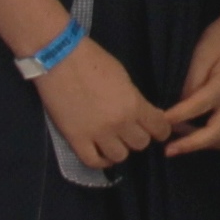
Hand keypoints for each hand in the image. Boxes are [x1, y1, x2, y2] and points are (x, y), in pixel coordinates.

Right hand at [33, 38, 174, 169]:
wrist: (59, 58)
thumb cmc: (93, 60)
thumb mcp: (123, 77)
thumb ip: (135, 100)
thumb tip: (145, 114)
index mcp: (134, 105)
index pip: (159, 128)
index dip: (160, 129)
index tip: (156, 128)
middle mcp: (119, 123)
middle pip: (140, 144)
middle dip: (138, 136)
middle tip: (130, 130)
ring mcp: (96, 134)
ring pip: (120, 156)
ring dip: (119, 148)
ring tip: (114, 140)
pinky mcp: (75, 139)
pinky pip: (92, 161)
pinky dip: (100, 161)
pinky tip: (101, 152)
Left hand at [163, 8, 219, 153]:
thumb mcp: (201, 55)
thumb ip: (190, 83)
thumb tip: (179, 106)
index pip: (196, 109)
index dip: (177, 118)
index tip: (159, 123)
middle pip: (215, 134)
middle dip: (191, 145)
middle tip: (169, 150)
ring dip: (203, 145)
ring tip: (181, 142)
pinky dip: (217, 141)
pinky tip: (201, 136)